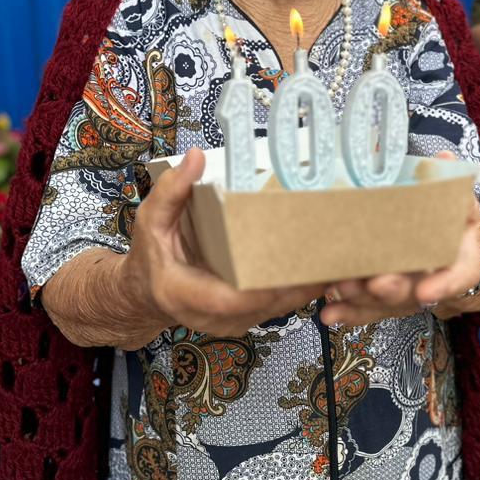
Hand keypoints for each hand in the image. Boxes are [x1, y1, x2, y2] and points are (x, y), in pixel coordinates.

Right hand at [125, 149, 327, 336]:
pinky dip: (299, 288)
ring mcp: (231, 323)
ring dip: (307, 285)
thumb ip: (171, 190)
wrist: (144, 293)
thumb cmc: (148, 256)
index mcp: (185, 294)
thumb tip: (196, 157)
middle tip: (330, 250)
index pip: (232, 299)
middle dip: (300, 280)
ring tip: (336, 255)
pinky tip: (321, 266)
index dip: (266, 286)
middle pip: (266, 305)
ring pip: (278, 309)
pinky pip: (277, 307)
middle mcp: (212, 317)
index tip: (294, 262)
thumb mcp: (150, 220)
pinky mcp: (245, 320)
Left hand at [320, 154, 479, 326]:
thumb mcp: (456, 201)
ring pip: (384, 303)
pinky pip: (365, 309)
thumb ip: (450, 185)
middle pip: (413, 292)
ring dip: (361, 299)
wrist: (444, 246)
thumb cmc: (448, 221)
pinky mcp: (383, 301)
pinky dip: (348, 312)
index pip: (458, 276)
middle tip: (374, 282)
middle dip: (391, 289)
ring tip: (340, 289)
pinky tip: (329, 314)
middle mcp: (433, 281)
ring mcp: (406, 293)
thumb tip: (444, 158)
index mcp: (460, 259)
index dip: (443, 286)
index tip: (426, 292)